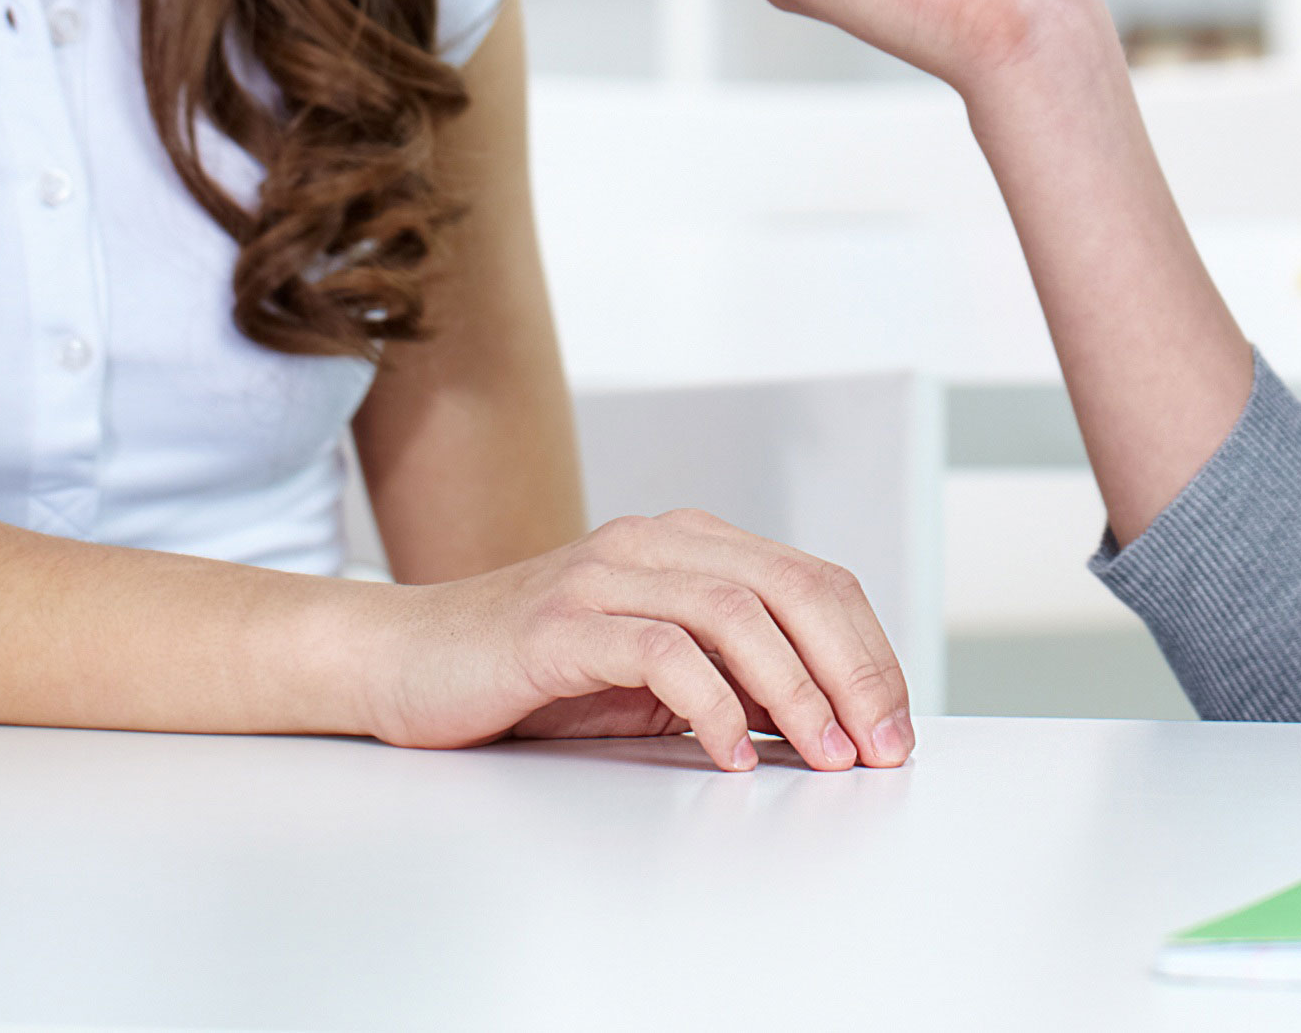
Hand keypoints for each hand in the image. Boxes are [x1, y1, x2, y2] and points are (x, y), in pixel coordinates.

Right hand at [359, 508, 914, 772]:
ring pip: (736, 613)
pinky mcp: (558, 624)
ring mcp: (604, 576)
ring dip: (795, 691)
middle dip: (852, 671)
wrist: (405, 659)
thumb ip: (729, 678)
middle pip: (792, 588)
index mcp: (687, 545)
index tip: (896, 727)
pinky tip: (728, 754)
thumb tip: (831, 724)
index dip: (869, 653)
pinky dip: (708, 705)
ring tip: (823, 754)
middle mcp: (653, 544)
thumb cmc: (531, 674)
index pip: (814, 581)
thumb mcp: (651, 674)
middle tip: (881, 746)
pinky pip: (658, 652)